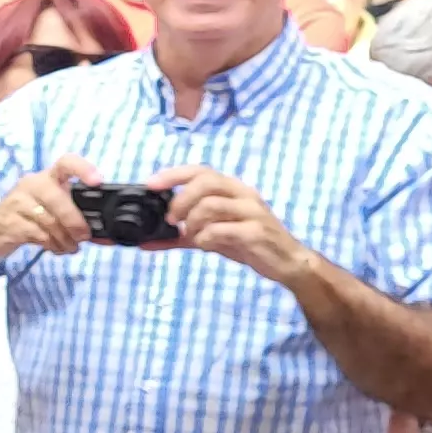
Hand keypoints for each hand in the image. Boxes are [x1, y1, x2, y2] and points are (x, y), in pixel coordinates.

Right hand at [0, 157, 96, 258]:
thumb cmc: (28, 217)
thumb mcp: (51, 209)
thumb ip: (75, 217)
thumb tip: (106, 236)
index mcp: (47, 177)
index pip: (65, 163)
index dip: (83, 169)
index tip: (97, 182)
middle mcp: (32, 185)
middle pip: (57, 198)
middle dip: (75, 221)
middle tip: (84, 236)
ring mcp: (18, 202)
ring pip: (49, 220)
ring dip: (64, 238)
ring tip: (70, 247)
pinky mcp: (10, 222)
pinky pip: (38, 234)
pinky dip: (52, 244)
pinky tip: (55, 248)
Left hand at [152, 165, 310, 281]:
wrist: (286, 262)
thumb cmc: (247, 243)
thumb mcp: (210, 237)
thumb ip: (180, 236)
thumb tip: (145, 242)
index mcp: (232, 189)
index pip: (200, 170)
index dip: (173, 174)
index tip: (150, 185)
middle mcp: (243, 194)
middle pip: (206, 181)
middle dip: (181, 199)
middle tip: (171, 220)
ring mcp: (252, 212)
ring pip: (212, 204)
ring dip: (193, 221)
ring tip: (191, 236)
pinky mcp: (257, 232)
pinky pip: (223, 229)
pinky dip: (206, 238)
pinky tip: (205, 245)